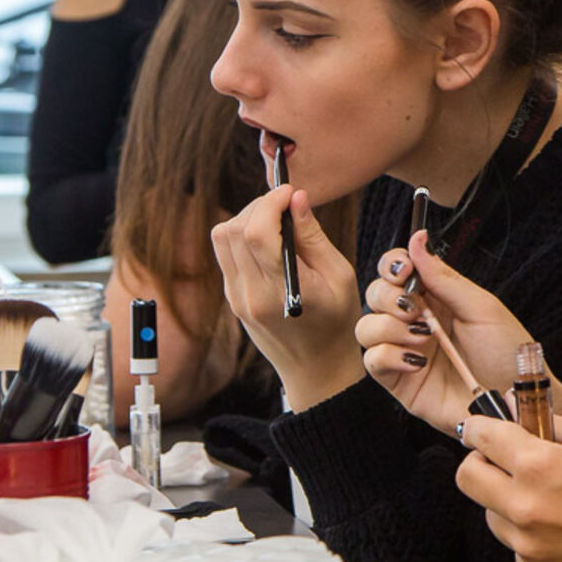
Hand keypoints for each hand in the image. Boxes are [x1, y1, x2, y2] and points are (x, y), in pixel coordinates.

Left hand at [211, 186, 361, 407]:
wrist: (317, 369)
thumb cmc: (337, 323)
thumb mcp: (339, 276)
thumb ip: (313, 236)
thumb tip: (297, 198)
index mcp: (280, 291)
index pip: (256, 232)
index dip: (270, 202)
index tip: (289, 192)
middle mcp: (250, 295)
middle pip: (233, 230)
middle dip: (258, 206)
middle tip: (286, 205)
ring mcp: (236, 298)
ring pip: (222, 238)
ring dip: (247, 219)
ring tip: (276, 221)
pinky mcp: (231, 298)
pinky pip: (225, 254)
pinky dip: (242, 236)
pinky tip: (268, 242)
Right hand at [357, 230, 535, 435]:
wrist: (515, 400)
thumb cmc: (507, 352)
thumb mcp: (481, 308)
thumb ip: (444, 277)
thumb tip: (418, 239)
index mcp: (435, 297)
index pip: (397, 270)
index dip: (392, 265)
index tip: (404, 270)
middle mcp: (414, 321)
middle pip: (374, 294)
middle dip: (388, 296)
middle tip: (414, 309)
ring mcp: (404, 351)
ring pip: (366, 326)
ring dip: (388, 327)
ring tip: (422, 337)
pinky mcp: (399, 381)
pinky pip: (372, 361)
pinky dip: (388, 355)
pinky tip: (417, 360)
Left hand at [455, 415, 561, 561]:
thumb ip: (546, 421)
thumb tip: (511, 405)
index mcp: (537, 465)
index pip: (479, 436)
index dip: (478, 427)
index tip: (481, 430)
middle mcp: (523, 506)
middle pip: (467, 478)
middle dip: (481, 464)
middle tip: (504, 463)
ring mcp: (526, 544)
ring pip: (490, 514)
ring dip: (506, 503)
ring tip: (547, 502)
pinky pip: (515, 546)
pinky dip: (528, 536)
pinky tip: (561, 530)